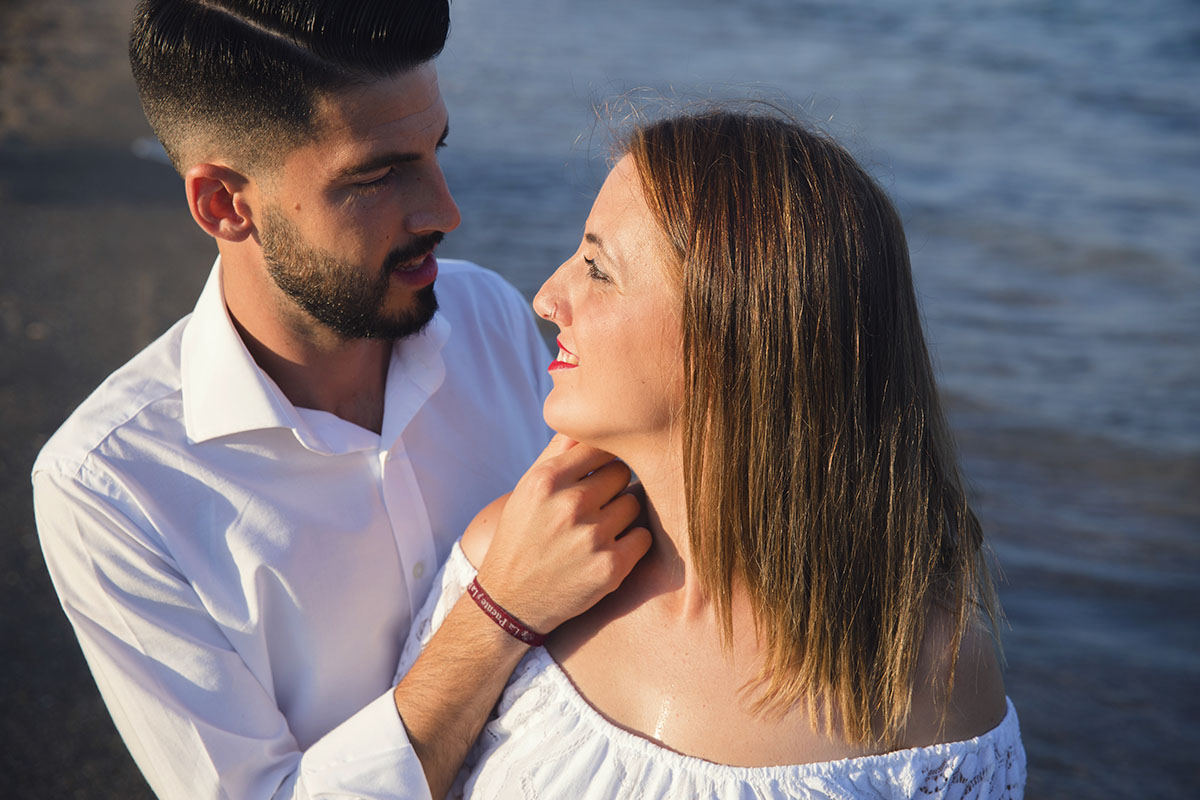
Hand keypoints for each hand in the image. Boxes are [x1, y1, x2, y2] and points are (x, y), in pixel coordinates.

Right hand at [474, 434, 650, 632]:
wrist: (510, 601)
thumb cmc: (522, 536)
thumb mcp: (527, 490)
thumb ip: (558, 452)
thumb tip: (584, 414)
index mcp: (546, 480)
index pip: (600, 446)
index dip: (603, 459)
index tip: (599, 472)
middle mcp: (569, 505)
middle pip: (621, 473)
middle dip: (612, 488)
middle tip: (596, 507)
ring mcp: (591, 537)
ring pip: (634, 504)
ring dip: (623, 516)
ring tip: (598, 531)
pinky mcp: (610, 568)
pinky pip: (642, 537)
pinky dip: (631, 543)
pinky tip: (608, 551)